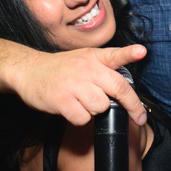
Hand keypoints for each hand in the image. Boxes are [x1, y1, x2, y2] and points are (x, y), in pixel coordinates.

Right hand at [8, 44, 147, 125]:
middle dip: (133, 105)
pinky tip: (72, 108)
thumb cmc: (62, 68)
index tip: (142, 52)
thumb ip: (105, 67)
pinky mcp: (61, 100)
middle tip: (140, 118)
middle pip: (118, 88)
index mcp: (94, 58)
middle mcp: (86, 69)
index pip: (114, 55)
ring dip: (96, 110)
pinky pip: (83, 118)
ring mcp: (74, 85)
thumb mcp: (84, 58)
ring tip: (83, 101)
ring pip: (101, 107)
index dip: (129, 53)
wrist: (28, 71)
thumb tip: (125, 88)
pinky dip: (80, 118)